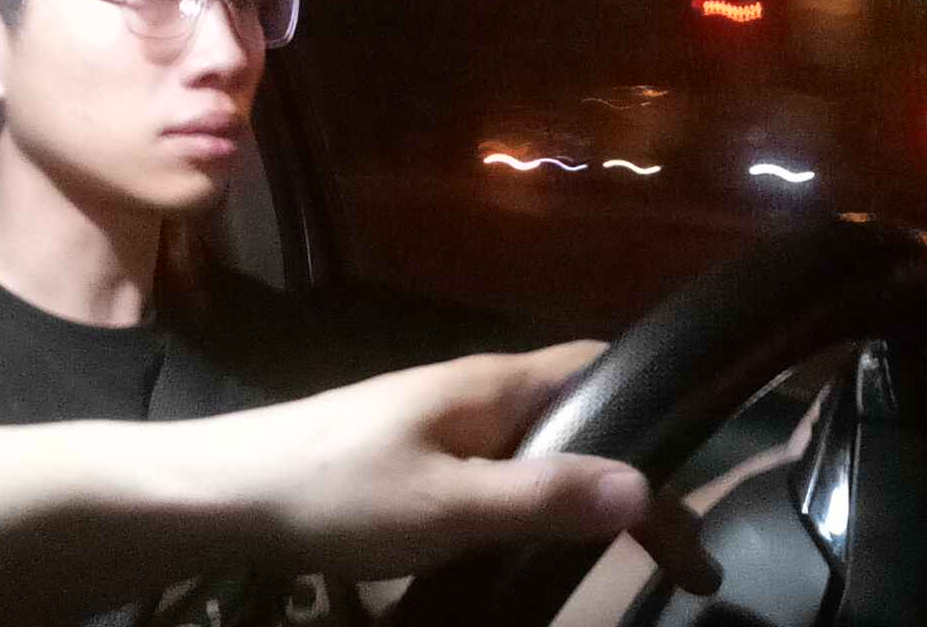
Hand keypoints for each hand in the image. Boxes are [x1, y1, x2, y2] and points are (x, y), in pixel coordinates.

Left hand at [215, 342, 720, 590]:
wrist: (224, 494)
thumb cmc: (336, 491)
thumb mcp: (449, 506)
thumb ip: (544, 497)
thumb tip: (645, 486)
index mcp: (493, 386)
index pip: (600, 368)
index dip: (659, 408)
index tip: (703, 478)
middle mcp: (476, 391)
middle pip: (578, 417)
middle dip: (634, 474)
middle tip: (680, 557)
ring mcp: (441, 423)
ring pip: (540, 446)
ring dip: (588, 494)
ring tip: (629, 554)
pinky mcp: (412, 457)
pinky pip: (500, 470)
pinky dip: (539, 503)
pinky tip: (538, 543)